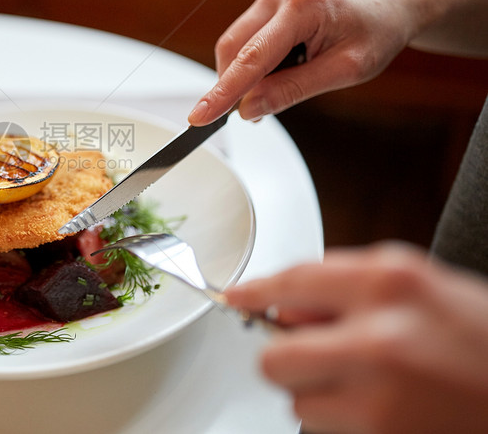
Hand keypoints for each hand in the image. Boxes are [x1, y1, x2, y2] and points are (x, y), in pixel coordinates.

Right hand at [188, 0, 413, 124]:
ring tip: (285, 83)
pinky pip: (247, 36)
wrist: (394, 2)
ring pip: (236, 44)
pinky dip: (256, 61)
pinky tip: (282, 68)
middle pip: (234, 48)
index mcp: (304, 5)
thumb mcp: (346, 71)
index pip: (252, 58)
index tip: (199, 117)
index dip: (223, 92)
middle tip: (257, 112)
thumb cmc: (378, 32)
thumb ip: (293, 90)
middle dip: (236, 85)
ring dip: (249, 74)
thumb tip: (249, 109)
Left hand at [224, 243, 487, 433]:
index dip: (256, 291)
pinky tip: (386, 407)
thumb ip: (346, 286)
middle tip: (313, 356)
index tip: (236, 298)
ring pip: (298, 403)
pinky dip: (344, 422)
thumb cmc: (480, 336)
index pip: (293, 280)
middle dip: (285, 359)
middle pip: (274, 359)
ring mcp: (382, 396)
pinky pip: (326, 430)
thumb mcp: (420, 284)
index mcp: (389, 281)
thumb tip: (283, 308)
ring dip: (321, 395)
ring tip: (373, 385)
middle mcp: (379, 337)